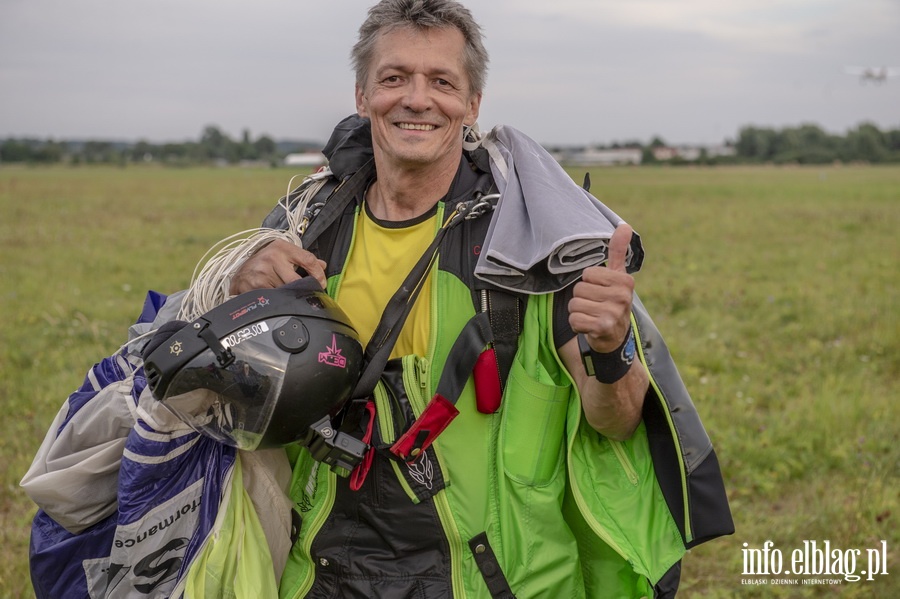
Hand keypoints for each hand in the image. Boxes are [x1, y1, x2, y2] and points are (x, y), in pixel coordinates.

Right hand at [229, 239, 326, 293]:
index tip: (322, 283)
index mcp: (282, 247)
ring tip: (288, 294)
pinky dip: (280, 300)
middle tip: (307, 293)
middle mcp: (272, 257)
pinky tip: (277, 298)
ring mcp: (263, 272)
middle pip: (298, 280)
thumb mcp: (283, 254)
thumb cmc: (265, 263)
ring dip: (290, 296)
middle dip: (304, 289)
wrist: (239, 273)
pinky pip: (276, 298)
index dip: (319, 274)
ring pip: (287, 291)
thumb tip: (323, 265)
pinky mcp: (256, 286)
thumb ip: (303, 259)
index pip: (308, 259)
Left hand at [568, 224, 634, 352]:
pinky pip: (574, 320)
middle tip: (595, 305)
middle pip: (579, 289)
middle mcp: (622, 297)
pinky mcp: (603, 328)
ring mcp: (613, 313)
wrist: (615, 336)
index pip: (588, 273)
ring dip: (578, 312)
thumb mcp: (617, 276)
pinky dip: (577, 324)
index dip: (589, 282)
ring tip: (592, 315)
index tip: (601, 291)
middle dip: (582, 298)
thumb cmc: (612, 300)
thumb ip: (618, 251)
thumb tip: (624, 226)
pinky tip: (589, 326)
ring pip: (574, 304)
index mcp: (625, 281)